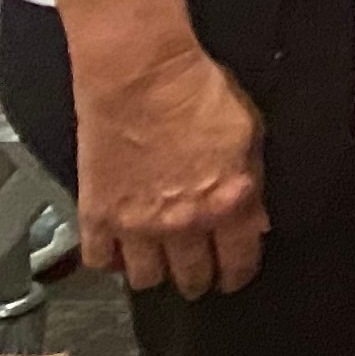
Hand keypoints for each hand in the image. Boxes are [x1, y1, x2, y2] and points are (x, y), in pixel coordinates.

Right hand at [71, 36, 266, 296]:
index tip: (234, 277)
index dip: (238, 274)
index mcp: (229, 202)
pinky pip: (101, 260)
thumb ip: (252, 183)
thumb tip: (256, 219)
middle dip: (198, 279)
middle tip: (198, 274)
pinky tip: (122, 250)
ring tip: (160, 263)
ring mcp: (137, 224)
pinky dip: (112, 260)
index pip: (239, 261)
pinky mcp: (98, 216)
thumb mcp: (250, 134)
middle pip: (192, 277)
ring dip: (156, 273)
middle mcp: (184, 223)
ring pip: (147, 279)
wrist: (141, 76)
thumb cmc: (198, 93)